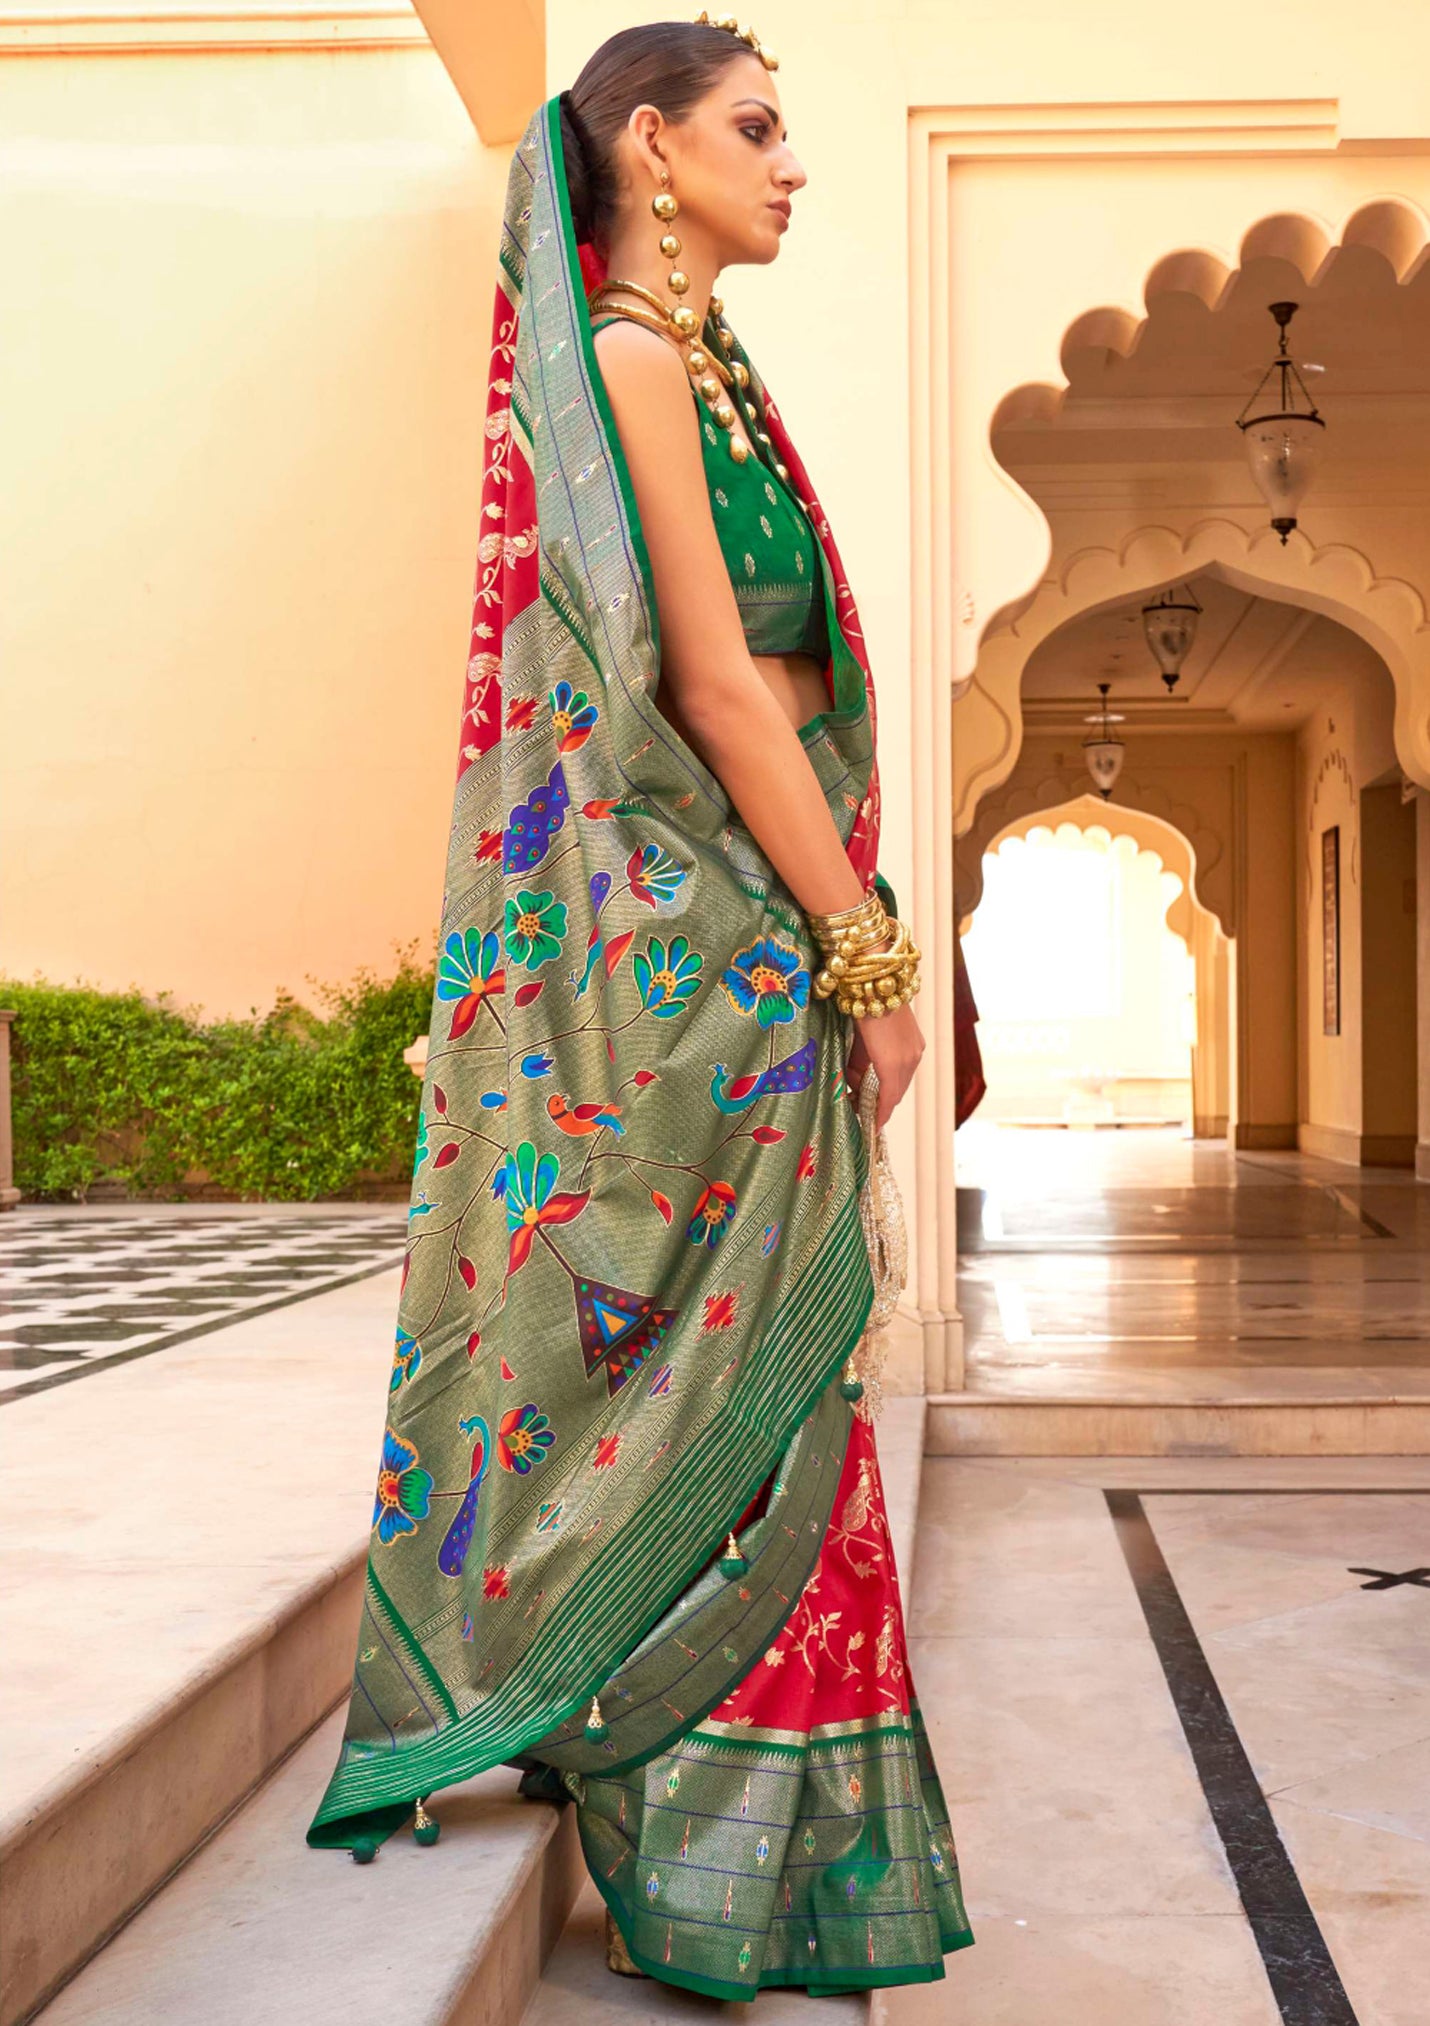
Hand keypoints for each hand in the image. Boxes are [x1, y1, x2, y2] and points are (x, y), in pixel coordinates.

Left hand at [845, 999, 924, 1132]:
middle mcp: (911, 1059)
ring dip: (885, 1087)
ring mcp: (916, 1049)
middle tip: (860, 1109)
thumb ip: (856, 1068)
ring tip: (861, 1087)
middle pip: (897, 1092)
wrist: (878, 981)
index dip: (880, 1115)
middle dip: (880, 1103)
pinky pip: (905, 1066)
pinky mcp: (917, 1040)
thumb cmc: (860, 1011)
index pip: (889, 1099)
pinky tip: (876, 1071)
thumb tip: (855, 1085)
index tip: (871, 1126)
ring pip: (902, 1079)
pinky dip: (891, 1073)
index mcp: (893, 1064)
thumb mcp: (854, 1045)